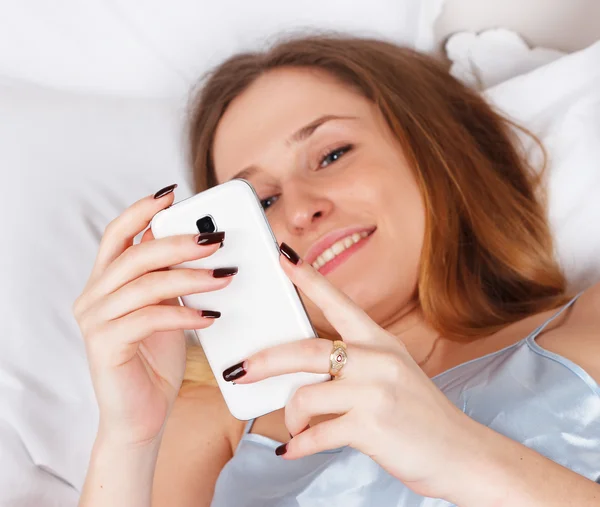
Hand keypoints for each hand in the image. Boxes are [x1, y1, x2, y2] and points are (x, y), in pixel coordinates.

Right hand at [73, 185, 235, 446]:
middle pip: (135, 255)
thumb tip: (197, 243)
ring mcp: (95, 321)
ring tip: (225, 275)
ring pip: (145, 284)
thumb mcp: (166, 309)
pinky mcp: (105, 346)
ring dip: (190, 277)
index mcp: (106, 282)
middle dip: (179, 243)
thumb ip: (169, 279)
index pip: (118, 235)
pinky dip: (183, 314)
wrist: (142, 415)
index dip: (142, 211)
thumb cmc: (156, 360)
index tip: (172, 194)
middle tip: (217, 239)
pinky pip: (148, 318)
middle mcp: (93, 296)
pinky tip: (211, 315)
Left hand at [226, 242, 479, 498]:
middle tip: (239, 370)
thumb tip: (299, 373)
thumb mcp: (391, 374)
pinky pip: (316, 434)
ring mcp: (375, 392)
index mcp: (381, 341)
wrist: (460, 453)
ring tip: (294, 426)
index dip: (308, 278)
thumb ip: (351, 366)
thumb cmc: (419, 413)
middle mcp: (378, 360)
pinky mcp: (371, 427)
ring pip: (306, 395)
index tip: (283, 256)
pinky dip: (297, 445)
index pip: (339, 302)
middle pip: (306, 350)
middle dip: (265, 360)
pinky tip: (291, 449)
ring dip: (291, 416)